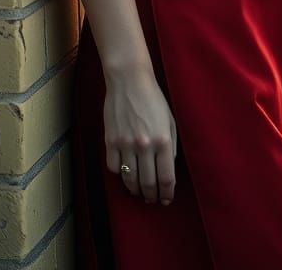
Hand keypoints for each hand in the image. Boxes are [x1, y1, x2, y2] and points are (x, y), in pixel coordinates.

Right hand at [104, 66, 176, 204]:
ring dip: (135, 191)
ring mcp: (125, 144)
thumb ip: (171, 145)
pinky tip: (125, 173)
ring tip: (139, 193)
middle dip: (151, 196)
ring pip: (130, 179)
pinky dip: (119, 174)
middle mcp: (145, 146)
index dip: (167, 193)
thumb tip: (169, 166)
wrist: (129, 81)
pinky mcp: (110, 141)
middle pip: (148, 183)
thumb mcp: (170, 120)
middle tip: (152, 200)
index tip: (166, 199)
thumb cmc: (153, 99)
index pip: (166, 178)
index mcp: (163, 141)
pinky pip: (114, 167)